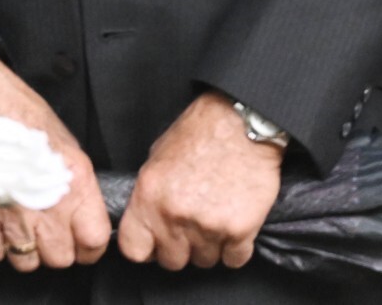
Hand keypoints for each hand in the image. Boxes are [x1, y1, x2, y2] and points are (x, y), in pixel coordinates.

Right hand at [0, 47, 108, 272]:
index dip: (91, 246)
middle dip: (61, 251)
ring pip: (28, 262)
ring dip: (28, 252)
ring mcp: (13, 218)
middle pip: (61, 258)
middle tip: (55, 236)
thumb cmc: (28, 121)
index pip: (95, 240)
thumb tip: (85, 212)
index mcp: (76, 186)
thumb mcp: (70, 149)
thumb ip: (79, 187)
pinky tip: (2, 227)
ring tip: (27, 231)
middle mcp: (47, 207)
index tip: (86, 242)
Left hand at [115, 93, 282, 270]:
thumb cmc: (202, 131)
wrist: (246, 120)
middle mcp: (174, 216)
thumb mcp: (158, 157)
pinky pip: (235, 258)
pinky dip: (237, 248)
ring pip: (205, 260)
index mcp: (148, 199)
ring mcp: (208, 225)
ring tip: (220, 220)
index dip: (149, 248)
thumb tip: (148, 219)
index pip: (135, 251)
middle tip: (196, 227)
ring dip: (212, 245)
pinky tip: (239, 227)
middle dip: (184, 247)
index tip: (160, 241)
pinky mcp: (241, 228)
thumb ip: (149, 195)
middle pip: (172, 260)